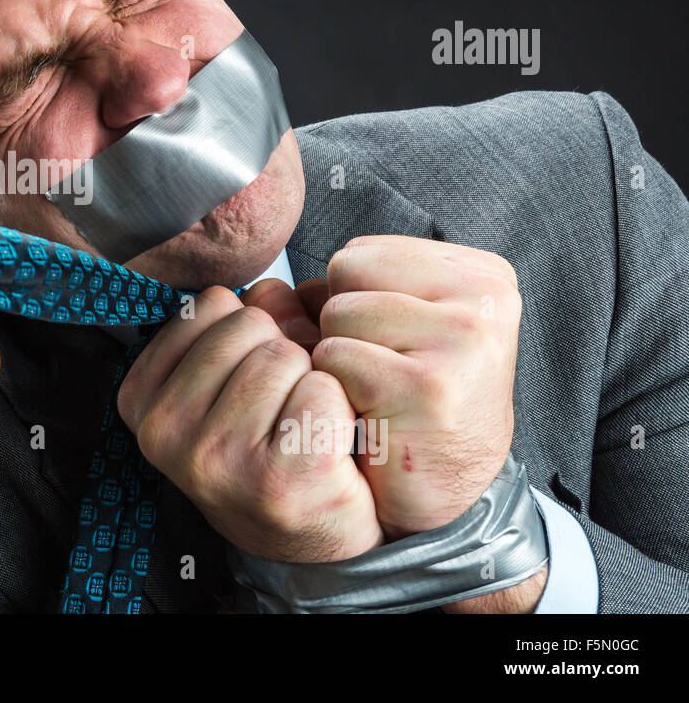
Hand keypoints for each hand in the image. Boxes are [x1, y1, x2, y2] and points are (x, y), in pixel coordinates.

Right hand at [117, 285, 383, 562]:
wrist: (313, 538)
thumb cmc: (269, 448)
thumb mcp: (228, 383)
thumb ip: (240, 322)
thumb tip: (273, 288)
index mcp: (141, 399)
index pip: (209, 304)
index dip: (248, 330)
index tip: (246, 379)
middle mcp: (165, 433)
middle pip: (249, 325)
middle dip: (280, 352)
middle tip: (281, 407)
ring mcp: (216, 460)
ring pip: (286, 354)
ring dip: (309, 381)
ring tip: (301, 427)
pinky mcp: (277, 479)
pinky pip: (322, 390)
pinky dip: (338, 410)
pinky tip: (325, 447)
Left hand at [309, 236, 519, 540]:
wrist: (440, 496)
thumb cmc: (407, 407)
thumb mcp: (386, 330)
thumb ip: (335, 293)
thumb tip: (266, 289)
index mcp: (481, 275)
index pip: (359, 253)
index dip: (350, 305)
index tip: (390, 351)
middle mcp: (484, 298)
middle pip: (345, 272)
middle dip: (342, 327)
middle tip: (382, 377)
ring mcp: (463, 339)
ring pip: (336, 312)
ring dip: (338, 359)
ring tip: (379, 395)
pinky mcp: (429, 385)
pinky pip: (334, 357)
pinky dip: (337, 390)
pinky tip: (374, 417)